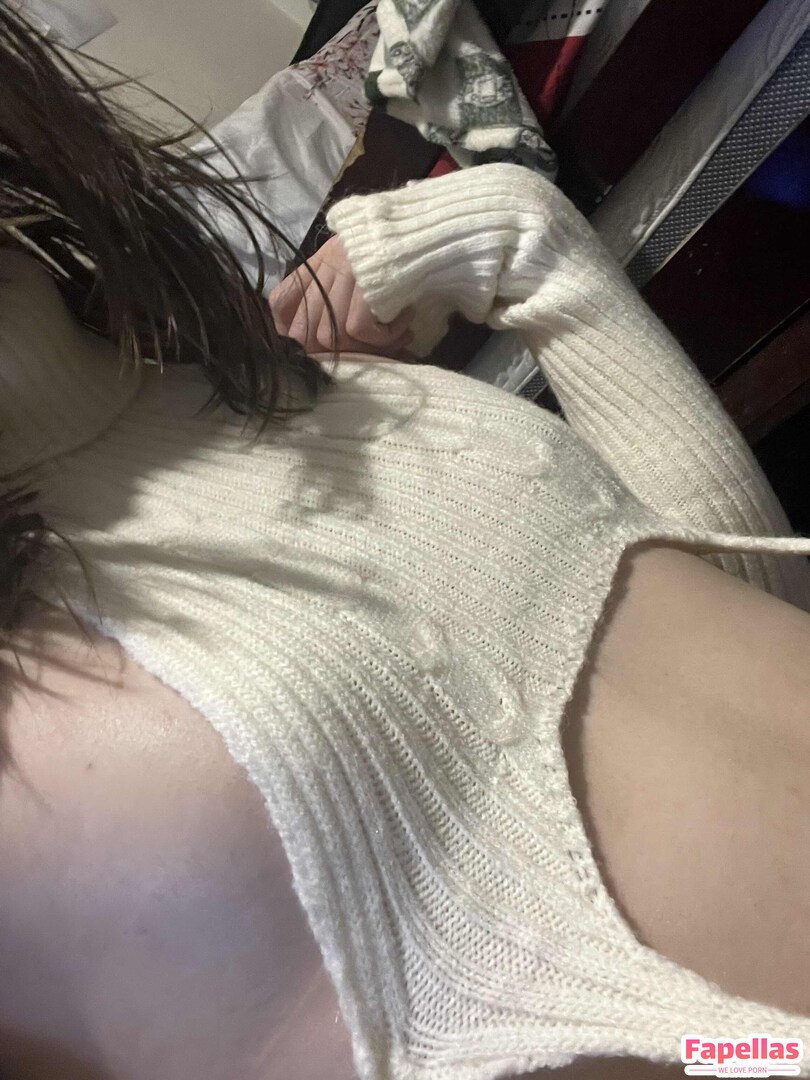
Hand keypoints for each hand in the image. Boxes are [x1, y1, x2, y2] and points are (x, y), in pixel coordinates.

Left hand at [268, 235, 414, 358]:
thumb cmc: (401, 250)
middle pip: (303, 332)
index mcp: (318, 262)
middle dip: (332, 351)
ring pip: (332, 337)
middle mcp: (325, 267)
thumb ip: (332, 292)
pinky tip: (405, 320)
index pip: (281, 302)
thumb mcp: (356, 267)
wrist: (430, 226)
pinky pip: (361, 331)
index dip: (289, 330)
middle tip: (366, 349)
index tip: (317, 346)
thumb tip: (318, 337)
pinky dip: (385, 337)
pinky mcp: (365, 285)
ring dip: (366, 347)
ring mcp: (344, 274)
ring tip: (395, 335)